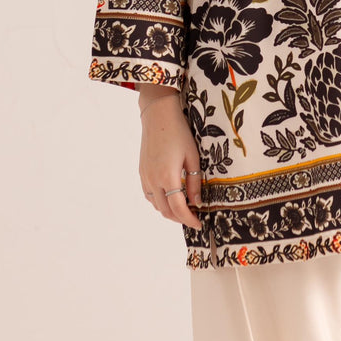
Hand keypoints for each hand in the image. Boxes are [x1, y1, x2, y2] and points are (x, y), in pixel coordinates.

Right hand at [137, 85, 202, 228]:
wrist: (158, 116)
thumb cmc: (179, 133)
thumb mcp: (193, 157)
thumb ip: (195, 182)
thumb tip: (197, 202)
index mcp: (167, 177)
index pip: (178, 208)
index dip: (189, 220)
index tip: (199, 224)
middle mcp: (153, 180)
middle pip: (165, 211)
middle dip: (180, 218)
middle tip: (193, 217)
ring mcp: (145, 177)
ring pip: (156, 205)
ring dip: (169, 211)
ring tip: (184, 208)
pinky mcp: (141, 172)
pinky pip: (149, 195)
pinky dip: (159, 202)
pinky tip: (170, 196)